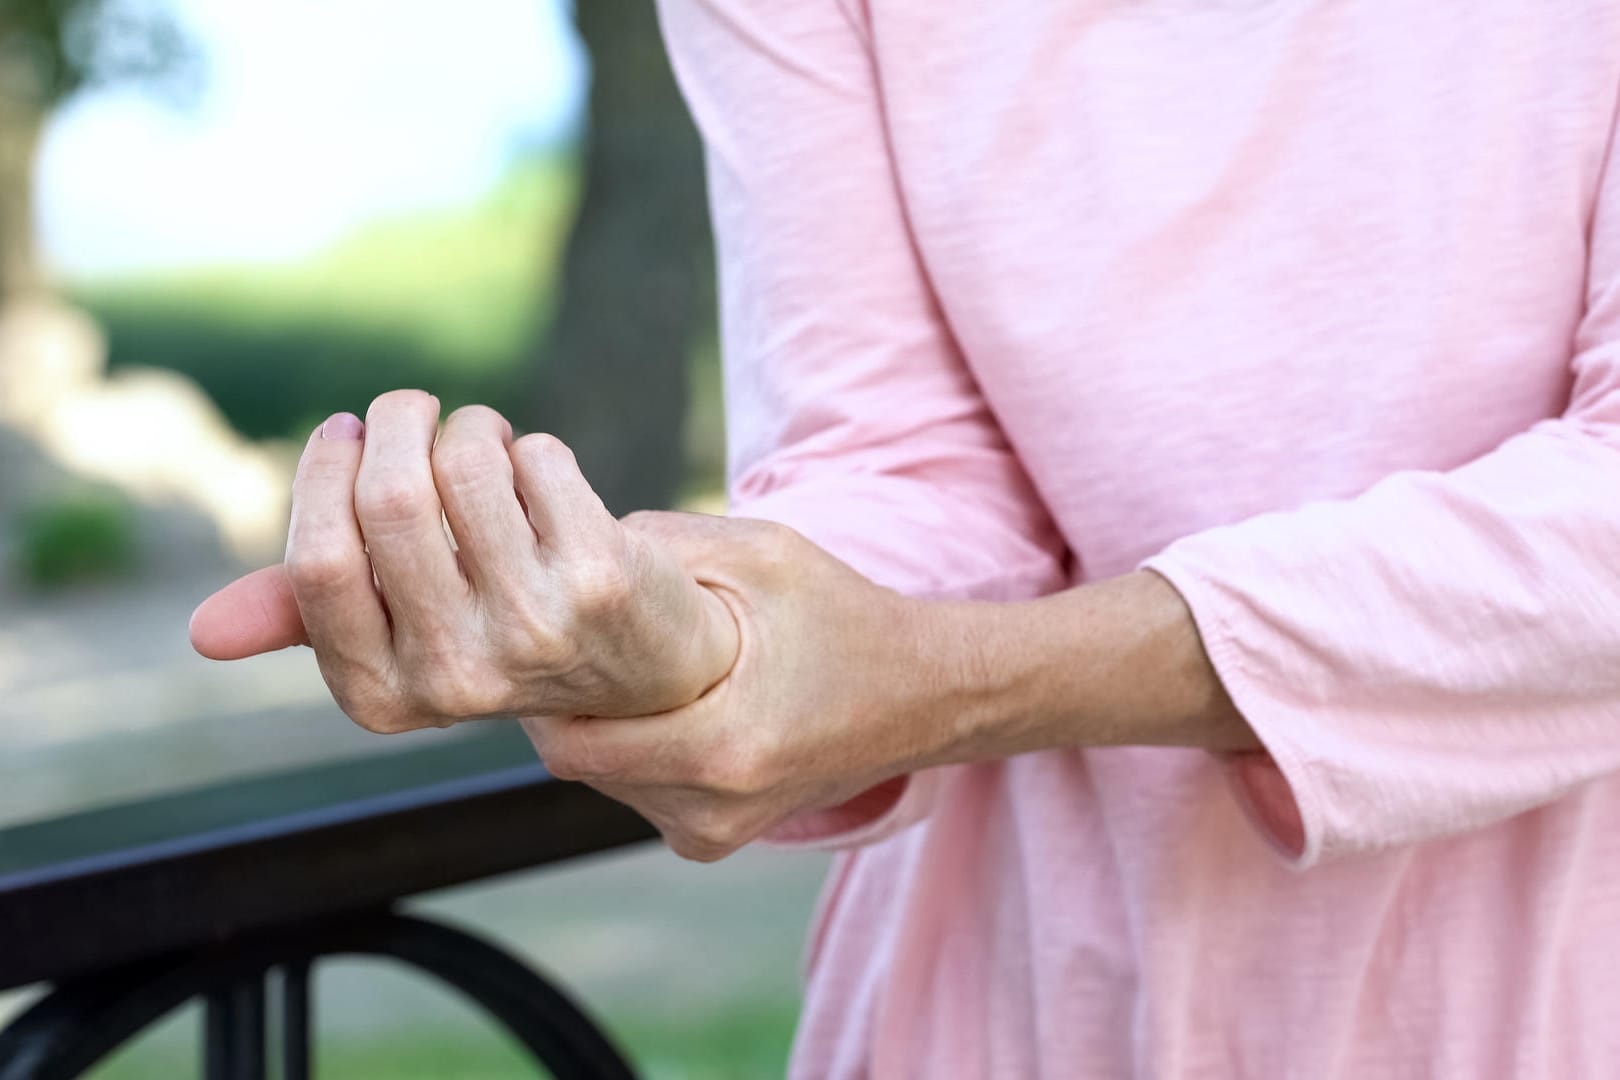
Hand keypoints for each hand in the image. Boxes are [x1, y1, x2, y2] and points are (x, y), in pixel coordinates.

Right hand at [189, 391, 738, 730]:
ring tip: (484, 444)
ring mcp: (536, 629)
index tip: (347, 433)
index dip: (327, 474)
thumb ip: (312, 617)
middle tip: (410, 411)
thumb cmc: (504, 631)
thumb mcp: (404, 639)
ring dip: (470, 428)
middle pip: (390, 498)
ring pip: (464, 464)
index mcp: (386, 696)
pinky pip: (536, 458)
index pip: (320, 564)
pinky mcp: (601, 578)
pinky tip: (543, 478)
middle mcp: (459, 677)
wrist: (651, 666)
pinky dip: (530, 447)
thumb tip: (205, 634)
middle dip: (395, 424)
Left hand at [521, 511, 958, 861]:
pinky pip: (639, 792)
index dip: (541, 689)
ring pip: (605, 780)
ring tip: (625, 669)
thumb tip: (564, 533)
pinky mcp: (714, 839)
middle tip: (573, 641)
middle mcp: (713, 811)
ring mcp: (714, 835)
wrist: (928, 695)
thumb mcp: (762, 555)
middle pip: (580, 762)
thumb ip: (663, 543)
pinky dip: (634, 749)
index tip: (539, 635)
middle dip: (567, 702)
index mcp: (722, 749)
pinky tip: (661, 703)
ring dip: (601, 727)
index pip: (571, 744)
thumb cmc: (847, 617)